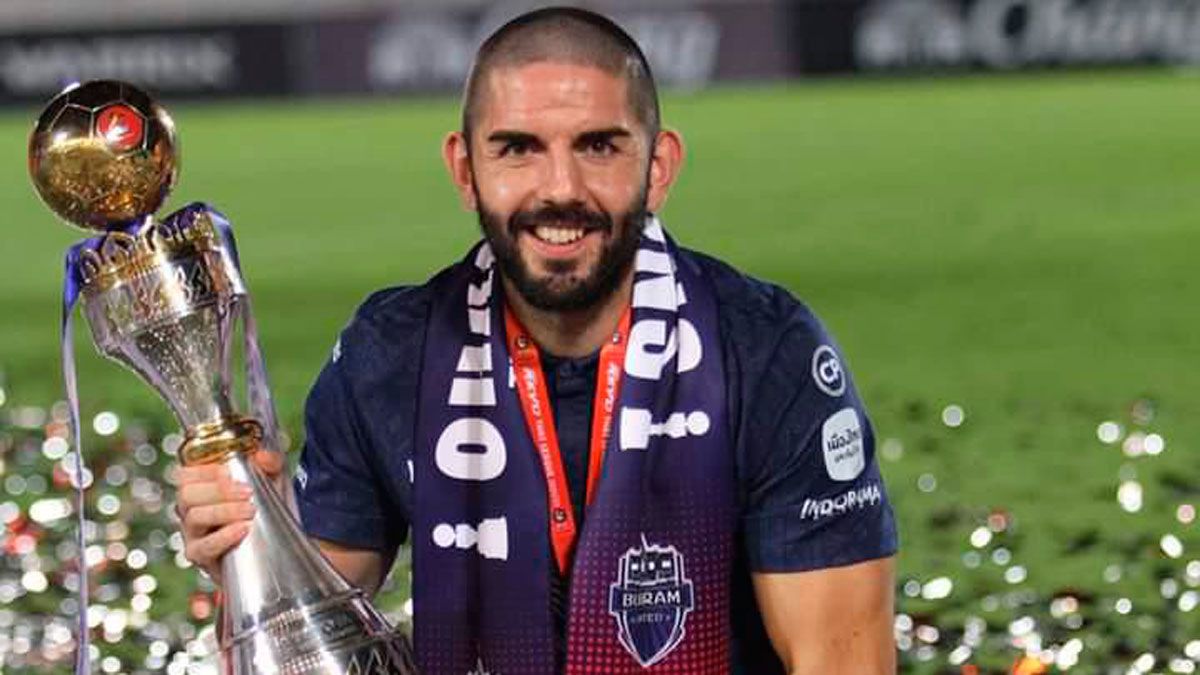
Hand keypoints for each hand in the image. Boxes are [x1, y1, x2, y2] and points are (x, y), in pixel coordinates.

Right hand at [174, 450, 284, 584]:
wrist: (276, 548)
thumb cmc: (267, 510)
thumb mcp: (272, 482)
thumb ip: (270, 464)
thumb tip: (262, 456)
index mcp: (201, 489)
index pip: (186, 475)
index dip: (205, 471)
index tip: (230, 472)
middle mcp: (190, 510)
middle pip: (187, 494)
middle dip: (218, 490)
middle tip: (248, 493)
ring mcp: (193, 535)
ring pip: (195, 518)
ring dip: (224, 511)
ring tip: (251, 510)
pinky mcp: (201, 557)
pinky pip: (204, 547)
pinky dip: (223, 537)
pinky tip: (242, 529)